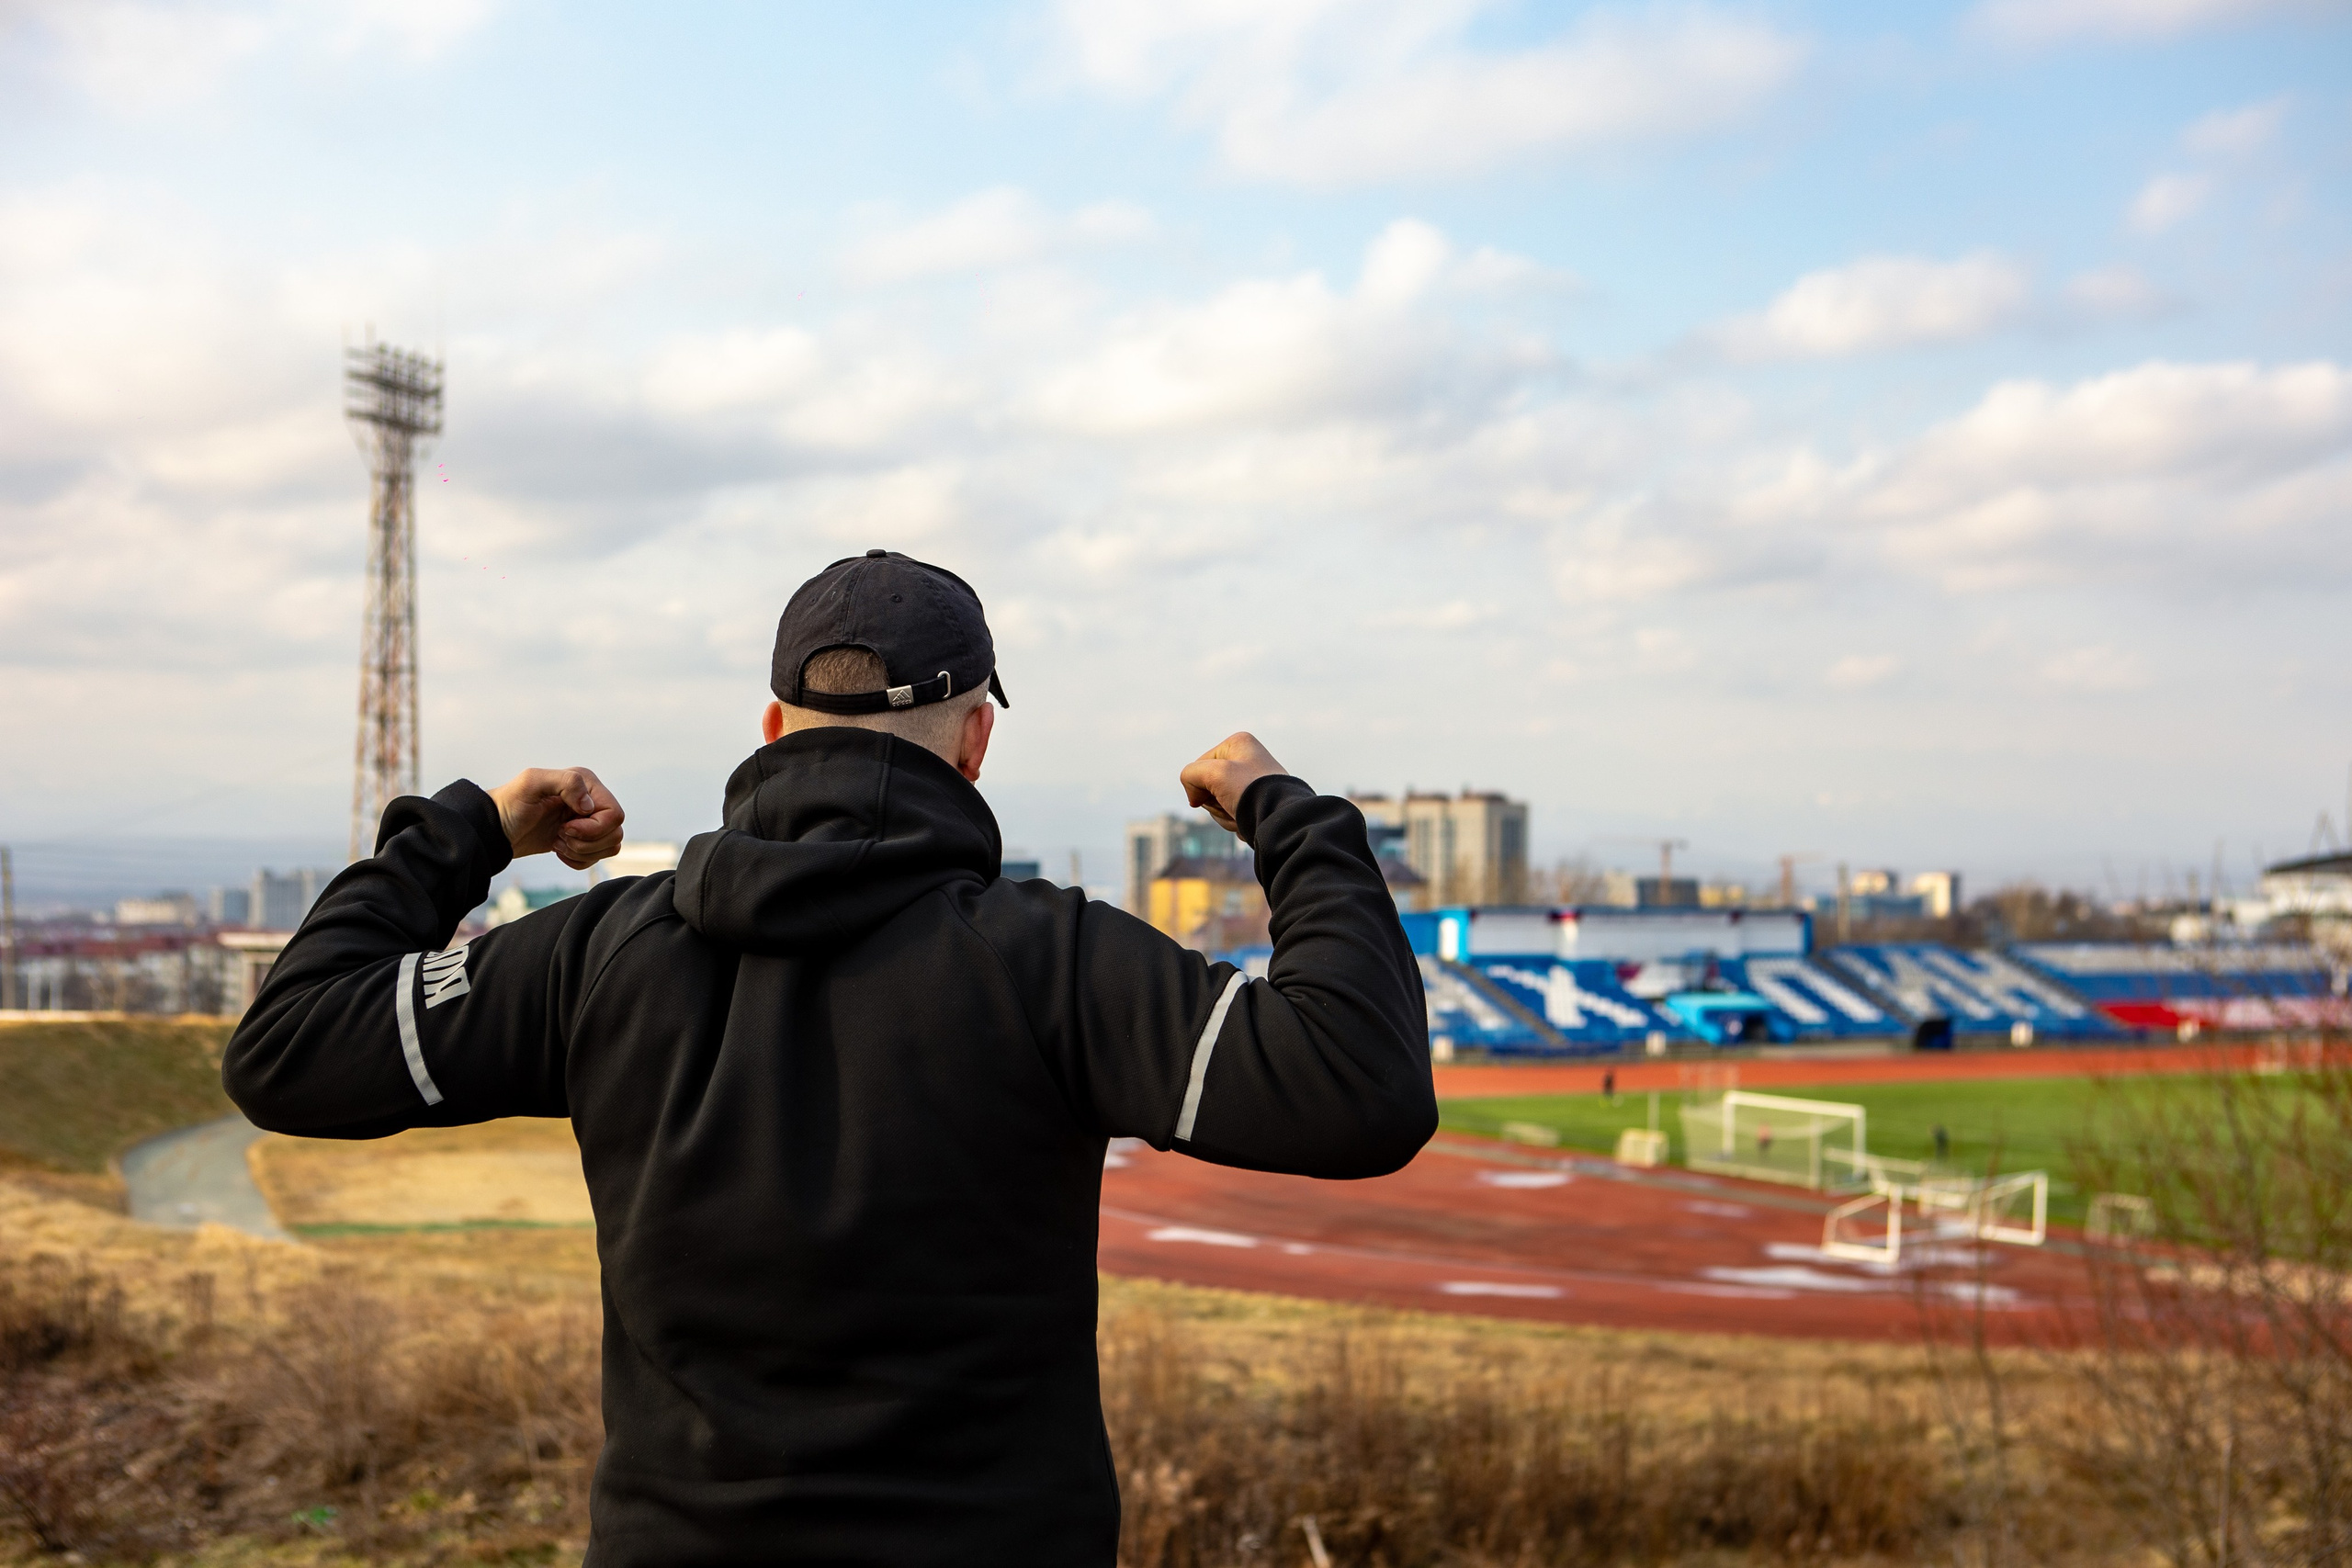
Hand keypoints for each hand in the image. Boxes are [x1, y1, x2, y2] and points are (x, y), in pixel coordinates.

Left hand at [488, 767, 624, 869]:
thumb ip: (566, 783)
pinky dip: (579, 860)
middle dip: (587, 841)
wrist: (495, 829)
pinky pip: (598, 857)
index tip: (565, 827)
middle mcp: (591, 801)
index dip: (593, 828)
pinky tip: (557, 850)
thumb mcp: (532, 783)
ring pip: (610, 846)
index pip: (614, 814)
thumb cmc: (509, 804)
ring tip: (558, 841)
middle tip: (560, 835)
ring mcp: (587, 822)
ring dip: (583, 851)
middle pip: (615, 832)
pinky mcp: (581, 840)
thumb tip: (589, 806)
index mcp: (587, 784)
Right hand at [1179, 732, 1287, 836]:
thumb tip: (1195, 800)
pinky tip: (1251, 823)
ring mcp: (1252, 784)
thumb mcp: (1214, 773)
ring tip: (1244, 815)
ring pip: (1218, 804)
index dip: (1200, 784)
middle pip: (1208, 787)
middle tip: (1232, 804)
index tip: (1219, 789)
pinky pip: (1232, 815)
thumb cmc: (1251, 791)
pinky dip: (1237, 823)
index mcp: (1238, 744)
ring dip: (1225, 816)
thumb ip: (1190, 775)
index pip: (1199, 767)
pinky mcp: (1257, 803)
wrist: (1281, 821)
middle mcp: (1246, 760)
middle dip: (1215, 803)